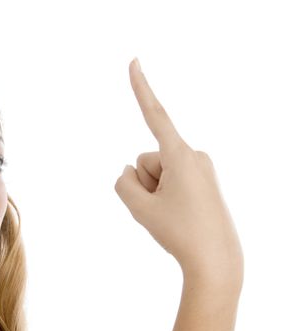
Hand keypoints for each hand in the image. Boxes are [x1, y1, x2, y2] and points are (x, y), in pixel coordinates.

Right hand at [115, 58, 242, 280]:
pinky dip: (165, 193)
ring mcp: (199, 167)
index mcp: (180, 155)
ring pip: (156, 171)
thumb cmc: (180, 233)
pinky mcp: (202, 178)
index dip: (141, 87)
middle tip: (162, 209)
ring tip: (172, 213)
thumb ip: (122, 183)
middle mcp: (193, 154)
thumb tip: (128, 172)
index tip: (134, 61)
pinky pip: (169, 178)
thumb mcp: (139, 209)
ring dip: (154, 191)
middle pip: (145, 160)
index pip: (155, 114)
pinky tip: (178, 213)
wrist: (216, 261)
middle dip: (144, 182)